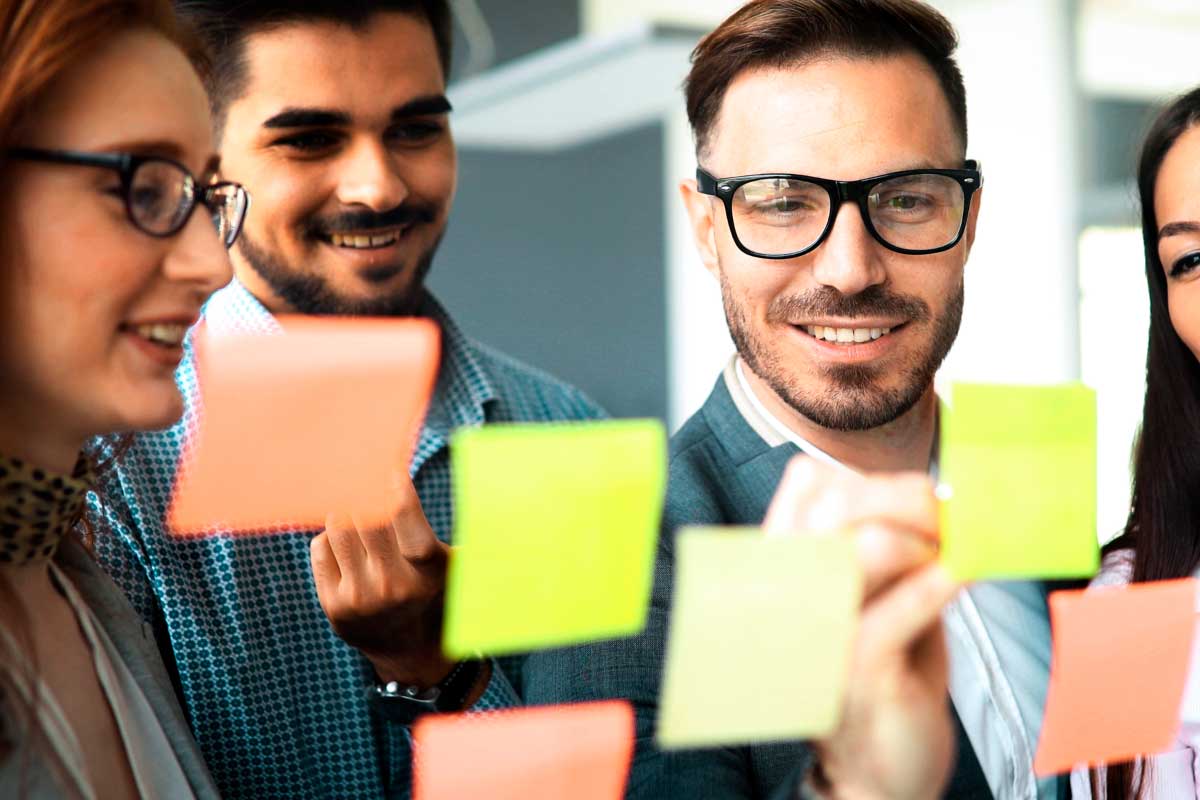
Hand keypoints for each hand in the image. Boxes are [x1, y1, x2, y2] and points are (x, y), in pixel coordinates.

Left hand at [310, 474, 453, 686]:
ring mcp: (360, 596)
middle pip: (364, 514)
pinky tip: (347, 547)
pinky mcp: (334, 604)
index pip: (404, 516)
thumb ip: (433, 526)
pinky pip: (320, 547)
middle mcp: (393, 584)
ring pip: (338, 525)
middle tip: (365, 478)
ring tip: (358, 514)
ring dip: (346, 511)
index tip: (391, 469)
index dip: (394, 488)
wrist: (409, 646)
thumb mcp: (449, 562)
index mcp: (429, 570)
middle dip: (364, 492)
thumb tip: (404, 473)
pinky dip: (331, 538)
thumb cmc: (431, 586)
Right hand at [765, 458, 959, 799]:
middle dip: (905, 498)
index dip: (865, 478)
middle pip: (837, 503)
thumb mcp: (876, 596)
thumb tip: (935, 493)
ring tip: (946, 559)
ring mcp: (821, 630)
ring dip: (925, 542)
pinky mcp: (857, 669)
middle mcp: (791, 592)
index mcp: (786, 566)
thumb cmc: (883, 674)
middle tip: (944, 520)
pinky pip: (905, 605)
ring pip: (870, 546)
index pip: (804, 484)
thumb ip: (888, 544)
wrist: (881, 772)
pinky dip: (944, 584)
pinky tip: (963, 578)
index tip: (910, 498)